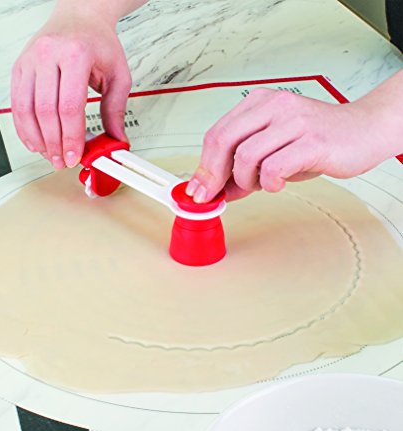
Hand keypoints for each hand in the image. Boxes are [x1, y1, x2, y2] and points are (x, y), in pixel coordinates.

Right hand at [11, 8, 130, 168]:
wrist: (79, 16)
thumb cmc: (98, 43)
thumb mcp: (118, 75)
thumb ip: (116, 110)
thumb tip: (116, 140)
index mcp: (76, 54)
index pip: (70, 107)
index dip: (71, 138)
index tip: (75, 156)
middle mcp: (48, 54)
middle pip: (46, 111)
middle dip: (54, 143)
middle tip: (62, 161)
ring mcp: (30, 60)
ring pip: (25, 109)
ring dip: (37, 139)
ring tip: (49, 155)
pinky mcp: (19, 67)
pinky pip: (16, 103)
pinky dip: (23, 127)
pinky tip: (34, 141)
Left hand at [187, 87, 397, 202]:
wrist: (365, 131)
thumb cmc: (316, 141)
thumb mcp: (273, 151)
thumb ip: (243, 168)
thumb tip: (215, 191)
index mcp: (260, 103)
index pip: (217, 133)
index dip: (203, 166)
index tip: (197, 190)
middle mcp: (274, 105)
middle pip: (223, 141)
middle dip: (212, 175)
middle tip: (213, 196)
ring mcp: (293, 121)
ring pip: (245, 156)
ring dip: (247, 181)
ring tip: (262, 183)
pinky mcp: (311, 141)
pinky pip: (273, 168)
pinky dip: (269, 183)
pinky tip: (279, 183)